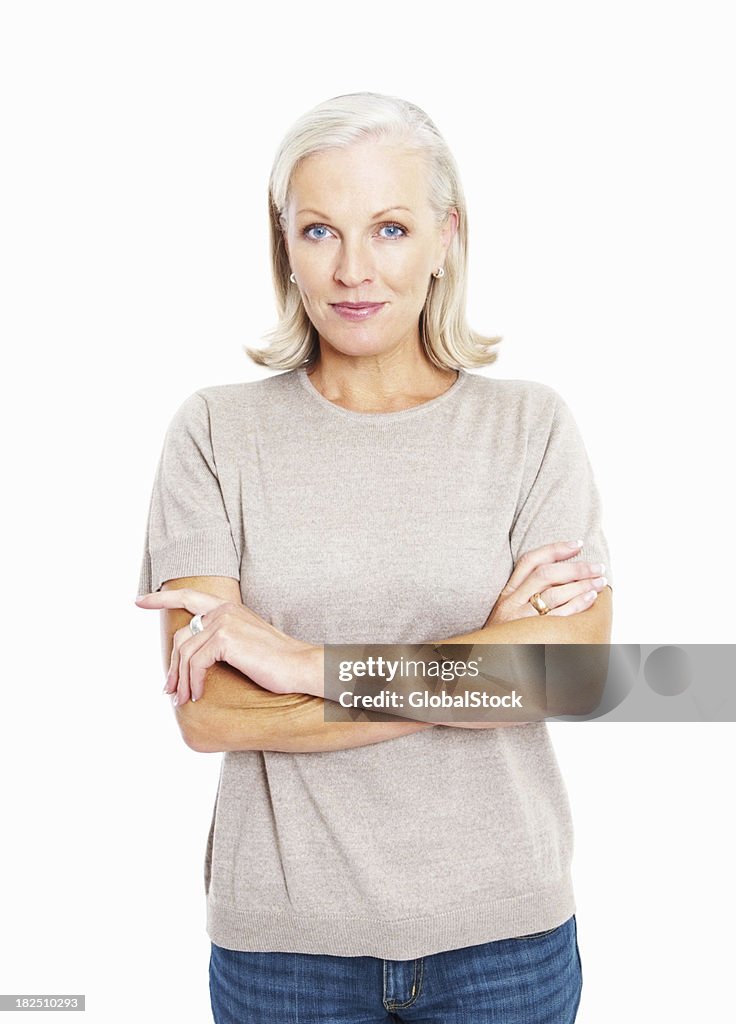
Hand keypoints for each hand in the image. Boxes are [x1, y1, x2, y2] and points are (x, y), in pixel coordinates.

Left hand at [135, 589, 320, 706]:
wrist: (300, 667)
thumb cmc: (276, 664)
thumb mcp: (244, 646)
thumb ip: (218, 642)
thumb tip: (187, 660)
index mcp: (229, 608)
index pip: (188, 597)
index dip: (161, 598)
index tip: (139, 601)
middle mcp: (224, 610)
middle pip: (181, 637)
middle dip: (171, 667)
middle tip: (168, 691)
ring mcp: (224, 622)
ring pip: (185, 654)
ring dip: (181, 681)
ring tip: (183, 700)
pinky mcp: (225, 638)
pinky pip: (195, 663)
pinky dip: (194, 682)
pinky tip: (199, 695)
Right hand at [486, 540, 607, 625]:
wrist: (486, 660)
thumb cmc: (504, 637)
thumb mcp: (507, 611)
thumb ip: (525, 594)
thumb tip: (561, 576)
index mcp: (508, 593)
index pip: (530, 561)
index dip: (555, 549)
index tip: (577, 544)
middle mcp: (512, 602)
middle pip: (545, 574)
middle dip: (575, 567)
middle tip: (598, 566)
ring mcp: (521, 619)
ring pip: (554, 593)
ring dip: (581, 584)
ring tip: (600, 581)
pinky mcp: (531, 635)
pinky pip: (558, 616)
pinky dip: (577, 604)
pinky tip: (591, 598)